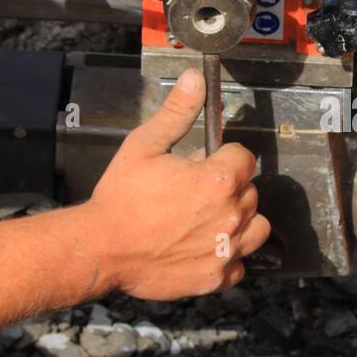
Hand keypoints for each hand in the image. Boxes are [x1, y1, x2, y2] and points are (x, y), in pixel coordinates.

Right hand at [78, 69, 269, 299]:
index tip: (202, 164)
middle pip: (249, 191)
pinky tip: (203, 247)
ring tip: (207, 219)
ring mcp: (227, 249)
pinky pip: (240, 263)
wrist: (101, 248)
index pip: (243, 158)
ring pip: (255, 227)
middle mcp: (231, 215)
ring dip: (239, 220)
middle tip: (193, 192)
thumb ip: (177, 113)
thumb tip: (195, 79)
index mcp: (219, 181)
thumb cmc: (120, 197)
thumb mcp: (145, 145)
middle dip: (228, 187)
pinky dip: (228, 256)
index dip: (223, 157)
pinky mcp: (217, 277)